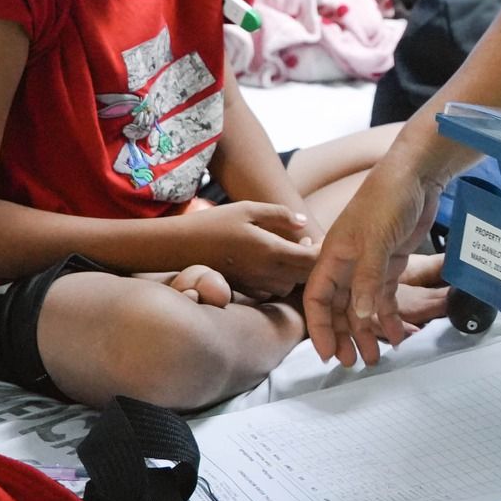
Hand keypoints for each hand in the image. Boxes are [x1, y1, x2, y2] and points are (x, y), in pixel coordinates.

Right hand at [196, 201, 316, 298]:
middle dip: (310, 262)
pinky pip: (271, 291)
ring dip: (295, 273)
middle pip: (303, 276)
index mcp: (270, 250)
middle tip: (306, 244)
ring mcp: (255, 284)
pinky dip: (278, 281)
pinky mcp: (244, 289)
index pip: (311, 260)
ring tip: (289, 254)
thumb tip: (304, 223)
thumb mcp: (248, 209)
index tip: (315, 238)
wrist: (181, 246)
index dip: (320, 251)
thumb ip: (279, 215)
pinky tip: (271, 265)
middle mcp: (265, 272)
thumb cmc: (215, 223)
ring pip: (288, 286)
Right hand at [303, 156, 440, 366]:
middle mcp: (347, 262)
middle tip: (354, 363)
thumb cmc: (387, 198)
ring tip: (374, 358)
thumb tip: (359, 316)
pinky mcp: (390, 262)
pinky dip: (390, 317)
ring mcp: (369, 263)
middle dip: (344, 337)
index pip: (317, 298)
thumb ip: (366, 279)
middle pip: (338, 308)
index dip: (319, 328)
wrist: (416, 174)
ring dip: (367, 332)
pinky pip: (385, 297)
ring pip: (362, 306)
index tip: (327, 354)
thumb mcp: (374, 240)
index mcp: (333, 255)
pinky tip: (397, 335)